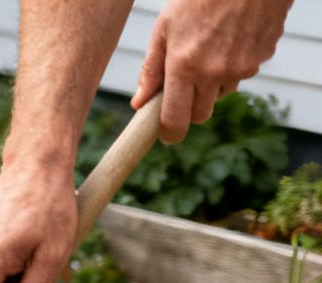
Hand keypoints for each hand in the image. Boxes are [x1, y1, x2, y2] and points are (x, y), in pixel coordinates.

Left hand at [133, 0, 291, 142]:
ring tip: (208, 52)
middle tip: (183, 87)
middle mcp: (214, 73)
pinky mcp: (261, 59)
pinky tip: (229, 42)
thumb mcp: (165, 29)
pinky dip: (233, 67)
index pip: (176, 120)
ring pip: (221, 95)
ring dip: (212, 85)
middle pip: (200, 114)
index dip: (169, 132)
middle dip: (190, 107)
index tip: (165, 134)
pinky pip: (242, 76)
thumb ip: (152, 70)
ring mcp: (241, 67)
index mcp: (184, 67)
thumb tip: (139, 103)